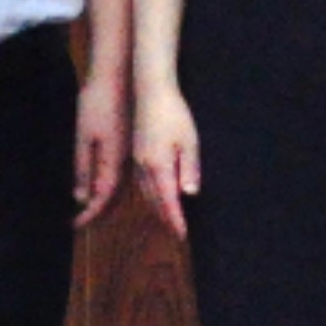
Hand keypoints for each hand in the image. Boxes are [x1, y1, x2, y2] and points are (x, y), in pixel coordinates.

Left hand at [72, 73, 128, 226]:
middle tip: (81, 222)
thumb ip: (82, 167)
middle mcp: (126, 160)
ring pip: (122, 185)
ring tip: (91, 209)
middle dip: (98, 211)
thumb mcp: (83, 135)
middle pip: (114, 195)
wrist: (118, 73)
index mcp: (113, 160)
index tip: (74, 226)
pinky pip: (124, 172)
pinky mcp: (131, 142)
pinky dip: (113, 184)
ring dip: (106, 199)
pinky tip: (105, 183)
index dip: (89, 214)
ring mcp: (131, 151)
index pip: (102, 198)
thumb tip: (80, 197)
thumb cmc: (97, 102)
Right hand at [134, 81, 200, 235]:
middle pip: (155, 201)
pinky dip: (150, 194)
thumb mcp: (189, 141)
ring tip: (168, 218)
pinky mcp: (135, 153)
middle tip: (177, 232)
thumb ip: (189, 168)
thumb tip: (189, 193)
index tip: (183, 235)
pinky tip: (156, 194)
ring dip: (157, 208)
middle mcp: (144, 167)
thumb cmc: (174, 114)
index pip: (168, 201)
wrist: (150, 91)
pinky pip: (141, 182)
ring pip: (145, 193)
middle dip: (166, 218)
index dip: (175, 220)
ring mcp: (137, 160)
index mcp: (158, 166)